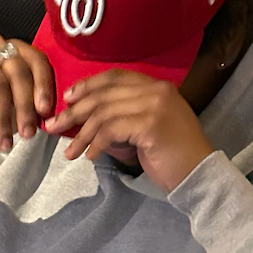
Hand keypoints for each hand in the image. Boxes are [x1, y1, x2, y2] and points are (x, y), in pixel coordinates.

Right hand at [0, 33, 54, 152]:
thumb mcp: (20, 108)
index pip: (36, 59)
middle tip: (28, 133)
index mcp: (17, 49)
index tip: (45, 112)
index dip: (43, 85)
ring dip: (3, 116)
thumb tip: (49, 113)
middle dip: (24, 106)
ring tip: (6, 140)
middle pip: (17, 71)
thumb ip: (35, 104)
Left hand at [44, 70, 213, 192]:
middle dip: (74, 111)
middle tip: (53, 125)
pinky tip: (90, 157)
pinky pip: (110, 130)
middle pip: (104, 94)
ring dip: (81, 133)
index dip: (88, 85)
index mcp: (158, 87)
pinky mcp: (150, 124)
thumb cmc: (173, 157)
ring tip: (69, 151)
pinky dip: (95, 144)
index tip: (68, 99)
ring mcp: (155, 105)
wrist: (199, 176)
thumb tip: (87, 120)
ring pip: (103, 113)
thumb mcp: (147, 129)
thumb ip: (125, 117)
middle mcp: (157, 90)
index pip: (115, 77)